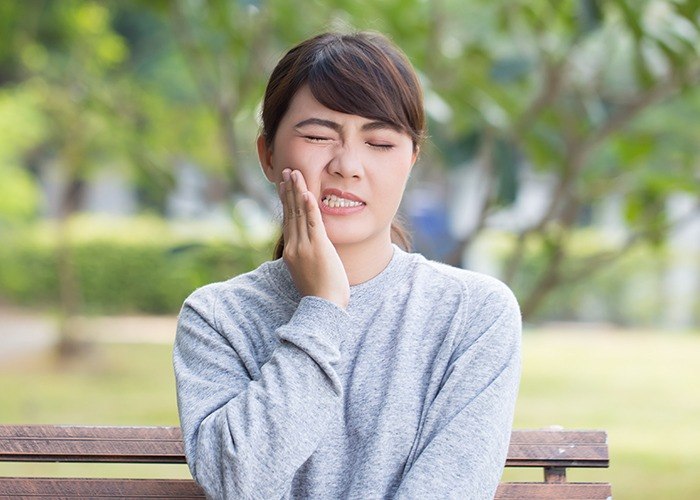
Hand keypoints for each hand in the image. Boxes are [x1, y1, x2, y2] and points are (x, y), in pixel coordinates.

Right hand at [279, 169, 349, 308]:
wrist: (323, 307)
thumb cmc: (320, 294)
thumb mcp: (307, 272)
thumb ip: (305, 257)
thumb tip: (309, 250)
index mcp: (291, 252)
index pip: (288, 221)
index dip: (286, 201)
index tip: (284, 186)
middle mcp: (294, 247)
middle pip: (290, 213)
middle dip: (289, 190)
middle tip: (287, 171)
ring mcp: (305, 247)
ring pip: (299, 214)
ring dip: (298, 191)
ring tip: (295, 174)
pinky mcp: (318, 248)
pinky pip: (313, 223)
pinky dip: (310, 207)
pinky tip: (308, 193)